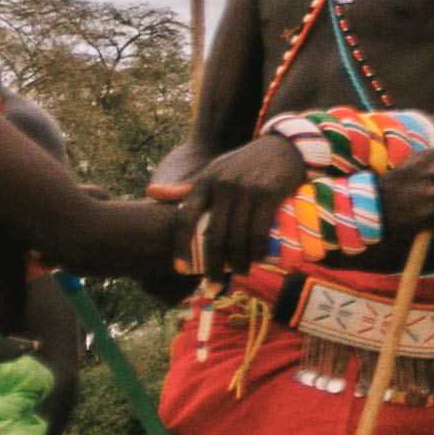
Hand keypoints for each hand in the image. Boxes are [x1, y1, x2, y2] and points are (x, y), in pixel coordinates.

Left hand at [179, 139, 294, 276]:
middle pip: (212, 236)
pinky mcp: (268, 194)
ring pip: (237, 238)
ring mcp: (246, 190)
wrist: (282, 147)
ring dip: (237, 263)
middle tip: (212, 288)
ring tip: (238, 274)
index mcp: (204, 182)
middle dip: (211, 267)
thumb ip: (185, 188)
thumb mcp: (213, 172)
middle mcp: (222, 185)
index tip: (180, 270)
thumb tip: (150, 194)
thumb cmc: (243, 164)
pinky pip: (259, 231)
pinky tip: (256, 260)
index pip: (185, 219)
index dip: (181, 248)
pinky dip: (257, 251)